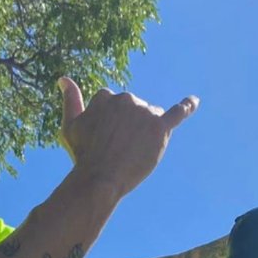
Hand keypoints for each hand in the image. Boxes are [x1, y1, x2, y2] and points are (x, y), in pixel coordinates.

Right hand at [58, 77, 198, 198]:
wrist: (101, 178)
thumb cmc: (84, 154)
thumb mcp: (70, 126)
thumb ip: (70, 100)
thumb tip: (63, 79)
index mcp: (107, 95)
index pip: (115, 106)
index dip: (110, 126)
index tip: (103, 140)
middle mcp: (127, 98)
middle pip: (135, 111)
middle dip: (129, 128)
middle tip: (116, 149)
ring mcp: (144, 112)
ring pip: (151, 117)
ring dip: (145, 132)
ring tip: (131, 151)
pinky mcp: (160, 129)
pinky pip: (177, 114)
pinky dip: (186, 107)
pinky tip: (194, 101)